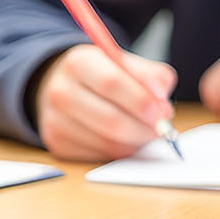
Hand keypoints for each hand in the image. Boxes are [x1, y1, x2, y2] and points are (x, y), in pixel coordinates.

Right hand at [33, 44, 178, 161]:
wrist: (64, 86)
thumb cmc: (101, 75)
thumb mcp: (123, 63)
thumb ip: (150, 76)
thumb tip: (162, 102)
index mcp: (78, 63)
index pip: (112, 83)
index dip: (142, 100)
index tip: (163, 111)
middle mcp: (61, 91)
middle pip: (111, 120)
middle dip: (145, 129)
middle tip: (163, 129)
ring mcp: (56, 121)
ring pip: (108, 143)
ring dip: (136, 142)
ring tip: (146, 131)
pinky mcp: (58, 144)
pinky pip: (101, 156)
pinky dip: (121, 151)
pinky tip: (125, 138)